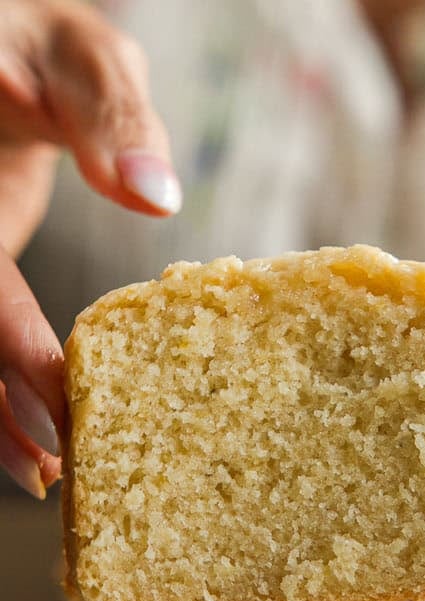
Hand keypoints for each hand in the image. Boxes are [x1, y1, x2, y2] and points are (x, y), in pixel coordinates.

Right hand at [0, 0, 180, 497]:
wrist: (7, 50)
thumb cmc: (45, 48)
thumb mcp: (84, 58)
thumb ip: (113, 117)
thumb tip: (155, 198)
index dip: (15, 357)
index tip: (66, 411)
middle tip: (55, 472)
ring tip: (45, 475)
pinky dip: (0, 386)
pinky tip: (36, 430)